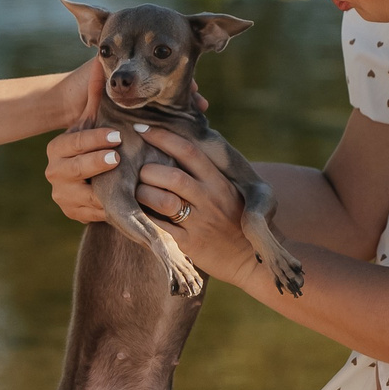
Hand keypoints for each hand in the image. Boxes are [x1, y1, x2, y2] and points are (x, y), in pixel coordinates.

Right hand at [40, 66, 214, 227]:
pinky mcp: (73, 214)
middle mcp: (54, 173)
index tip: (118, 136)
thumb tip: (101, 61)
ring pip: (85, 195)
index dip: (95, 140)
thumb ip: (96, 95)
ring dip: (106, 191)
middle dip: (98, 164)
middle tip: (118, 159)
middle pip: (76, 169)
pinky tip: (129, 203)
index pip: (75, 142)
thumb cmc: (95, 144)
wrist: (88, 179)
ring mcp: (63, 196)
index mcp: (57, 149)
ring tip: (127, 185)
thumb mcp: (94, 121)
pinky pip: (93, 213)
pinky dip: (111, 209)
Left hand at [132, 125, 258, 285]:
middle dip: (148, 171)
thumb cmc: (237, 220)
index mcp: (219, 182)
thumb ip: (208, 172)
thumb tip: (182, 146)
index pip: (188, 152)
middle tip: (138, 172)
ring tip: (137, 192)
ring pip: (162, 201)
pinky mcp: (190, 244)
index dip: (163, 137)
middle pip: (171, 176)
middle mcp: (210, 199)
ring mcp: (199, 222)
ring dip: (143, 194)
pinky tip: (138, 213)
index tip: (142, 129)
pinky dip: (145, 218)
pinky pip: (160, 227)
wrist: (250, 259)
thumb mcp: (230, 191)